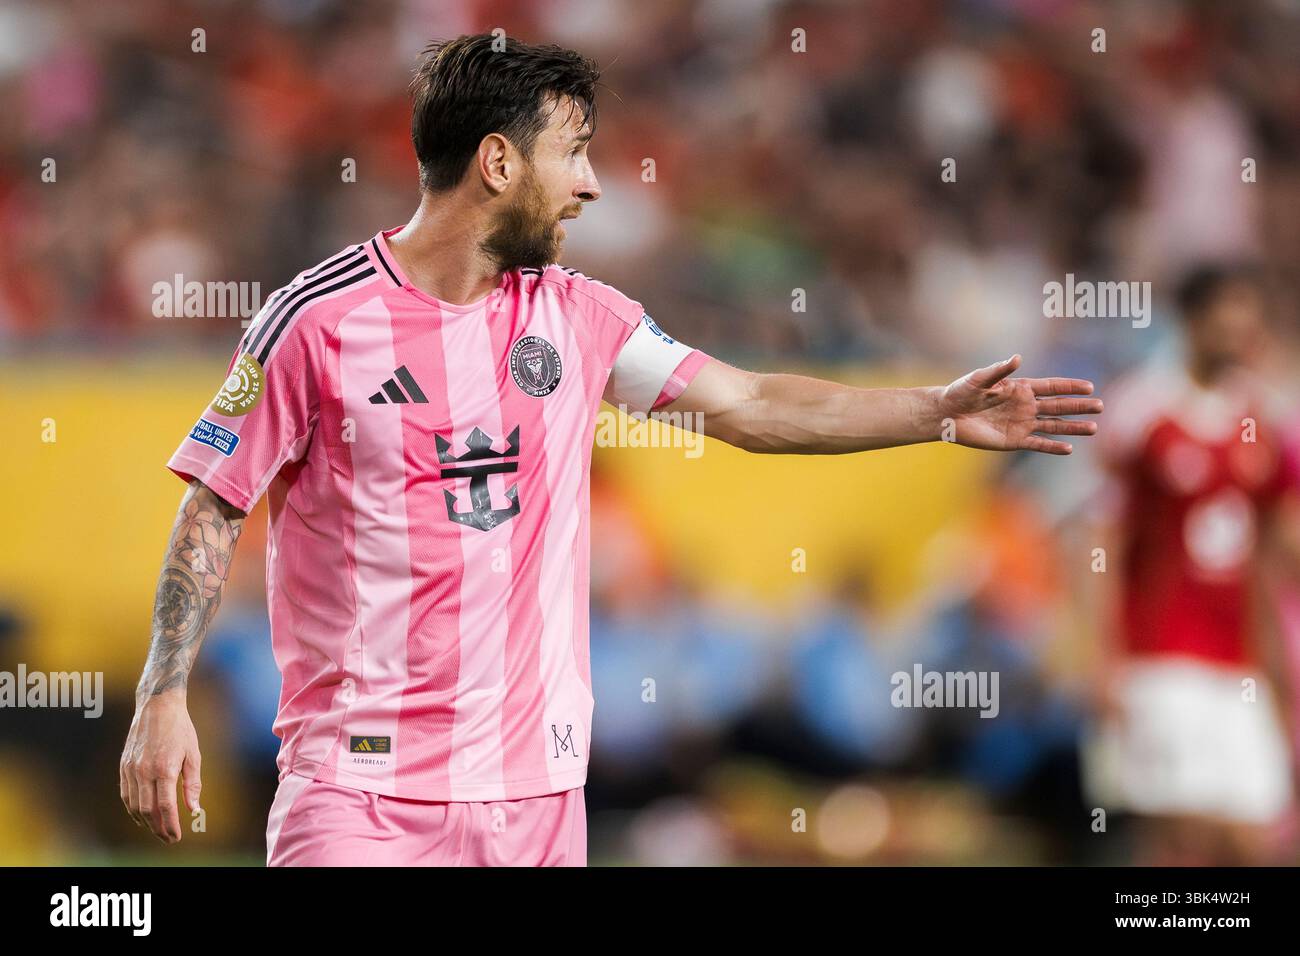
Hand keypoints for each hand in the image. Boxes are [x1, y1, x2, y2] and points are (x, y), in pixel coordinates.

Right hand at [120, 691, 201, 844]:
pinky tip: (141, 815)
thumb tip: (194, 809)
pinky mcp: (123, 765)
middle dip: (158, 828)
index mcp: (164, 769)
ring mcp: (131, 769)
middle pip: (148, 810)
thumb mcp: (193, 754)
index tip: (176, 837)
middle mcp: (144, 771)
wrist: (157, 706)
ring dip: (144, 821)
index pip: (165, 807)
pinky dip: (132, 808)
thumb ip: (192, 784)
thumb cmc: (180, 729)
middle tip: (168, 838)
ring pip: (133, 805)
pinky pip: (125, 794)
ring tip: (157, 830)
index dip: (170, 825)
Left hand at [940, 355, 1100, 454]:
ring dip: (1073, 427)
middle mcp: (1025, 406)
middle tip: (1100, 406)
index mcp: (1020, 388)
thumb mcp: (979, 379)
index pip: (1052, 386)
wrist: (946, 414)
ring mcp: (1022, 424)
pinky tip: (1069, 449)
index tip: (1090, 387)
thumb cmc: (960, 391)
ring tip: (1093, 428)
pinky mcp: (1014, 440)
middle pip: (1058, 406)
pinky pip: (1038, 443)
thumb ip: (999, 371)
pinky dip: (1052, 446)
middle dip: (1079, 406)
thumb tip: (1017, 358)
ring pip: (1053, 426)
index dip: (1070, 386)